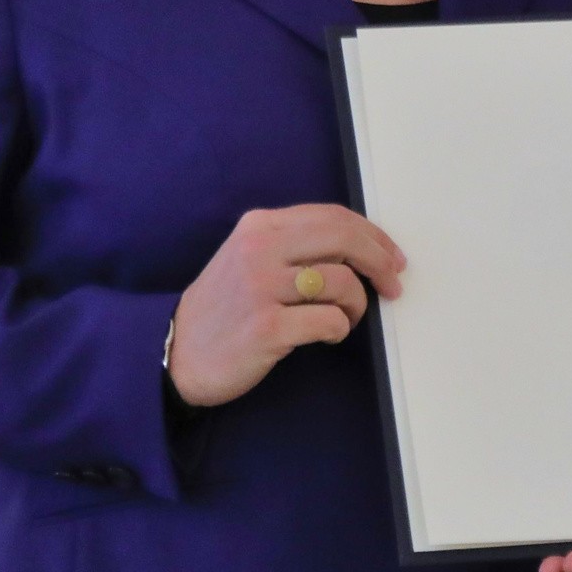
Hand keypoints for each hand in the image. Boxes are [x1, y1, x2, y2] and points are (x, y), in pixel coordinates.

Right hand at [167, 204, 405, 407]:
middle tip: (393, 283)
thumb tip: (359, 248)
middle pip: (344, 239)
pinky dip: (340, 329)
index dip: (372, 235)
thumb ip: (294, 245)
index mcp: (259, 227)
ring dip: (358, 304)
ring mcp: (261, 288)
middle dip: (379, 260)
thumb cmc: (223, 308)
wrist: (178, 355)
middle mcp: (259, 250)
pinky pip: (329, 321)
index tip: (391, 255)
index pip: (332, 217)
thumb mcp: (248, 258)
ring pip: (342, 282)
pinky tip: (330, 335)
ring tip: (347, 319)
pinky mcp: (267, 328)